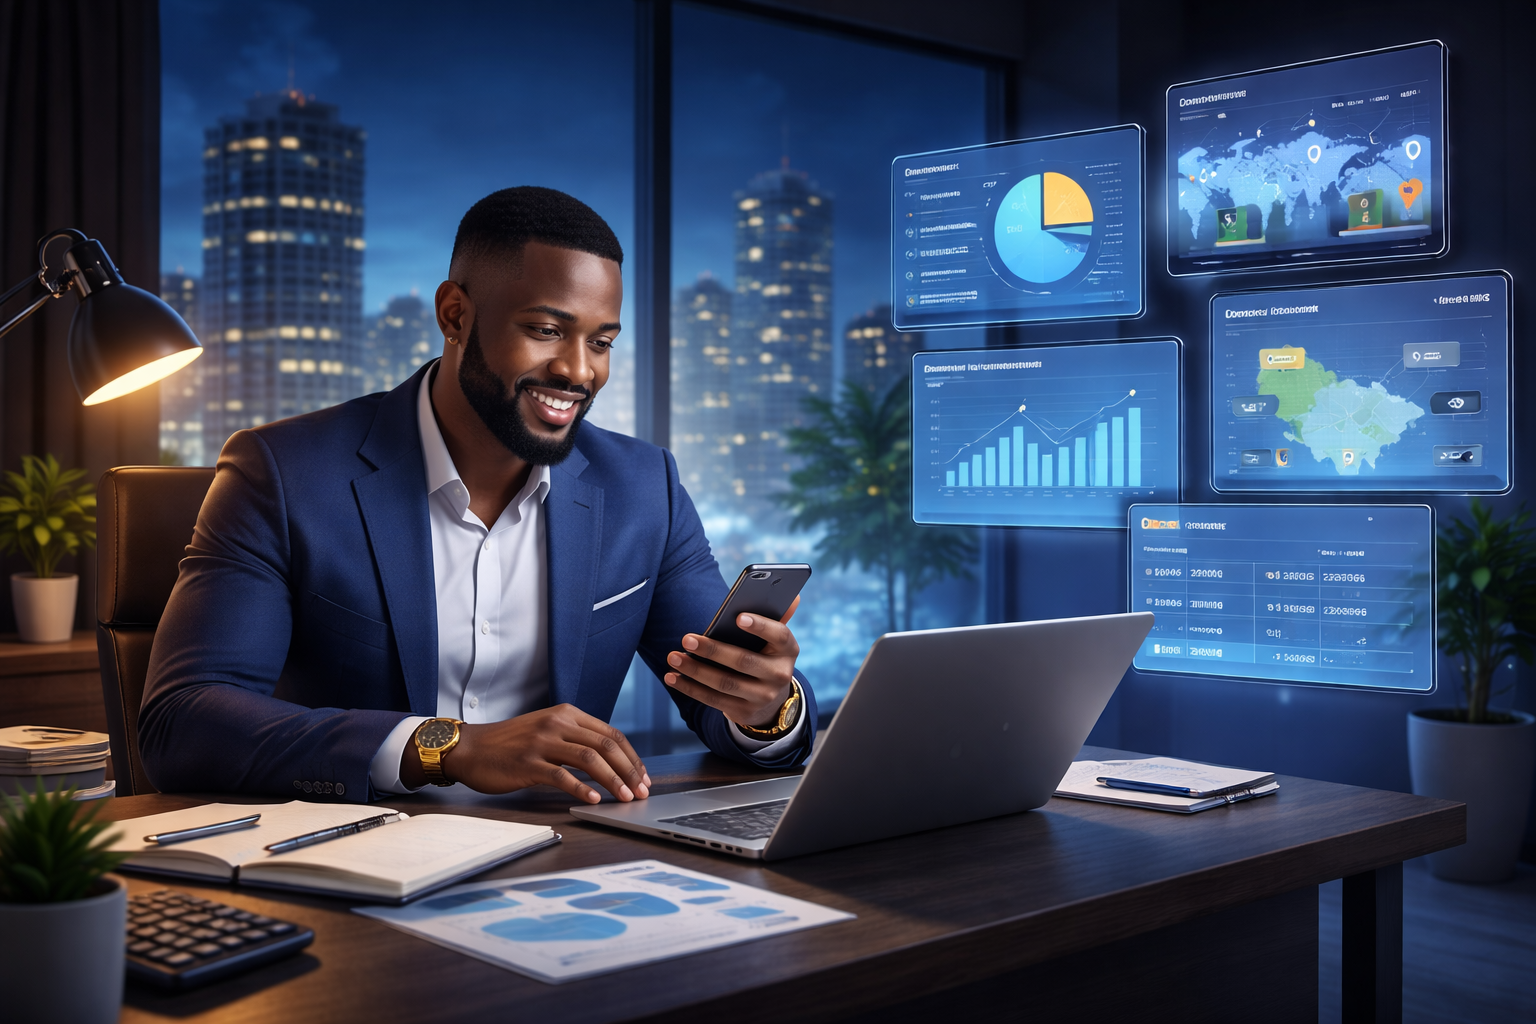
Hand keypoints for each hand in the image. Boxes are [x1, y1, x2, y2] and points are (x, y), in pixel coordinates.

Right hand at [399, 705, 649, 803]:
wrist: (471, 748)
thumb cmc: (511, 744)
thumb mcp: (547, 730)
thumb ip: (575, 738)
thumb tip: (611, 761)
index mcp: (567, 713)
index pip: (611, 734)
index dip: (632, 757)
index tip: (643, 777)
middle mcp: (557, 723)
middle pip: (606, 745)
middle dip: (629, 770)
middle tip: (641, 792)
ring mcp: (542, 742)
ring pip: (589, 759)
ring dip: (613, 780)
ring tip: (625, 798)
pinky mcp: (528, 762)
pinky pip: (562, 776)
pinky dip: (582, 789)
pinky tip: (594, 800)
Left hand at [663, 596, 801, 728]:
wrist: (772, 699)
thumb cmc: (766, 656)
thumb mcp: (775, 640)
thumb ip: (778, 617)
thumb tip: (793, 596)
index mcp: (788, 650)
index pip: (779, 635)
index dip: (760, 626)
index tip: (738, 617)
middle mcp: (780, 675)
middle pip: (744, 661)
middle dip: (713, 650)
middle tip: (687, 639)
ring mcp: (762, 696)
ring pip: (725, 683)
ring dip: (695, 670)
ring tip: (673, 658)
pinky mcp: (744, 711)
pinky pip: (714, 700)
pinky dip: (691, 688)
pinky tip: (673, 677)